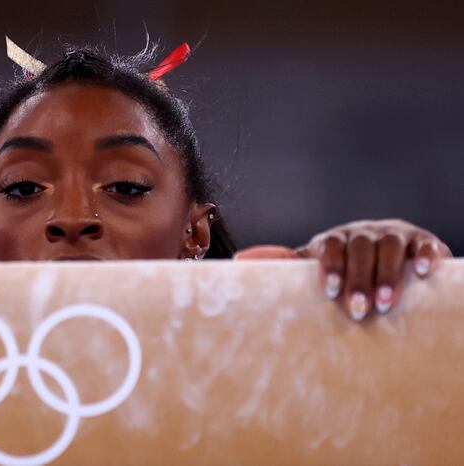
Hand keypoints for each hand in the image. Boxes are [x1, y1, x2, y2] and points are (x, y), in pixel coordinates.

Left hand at [235, 219, 451, 320]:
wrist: (385, 250)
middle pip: (360, 248)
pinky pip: (425, 244)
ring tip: (386, 303)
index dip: (330, 266)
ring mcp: (393, 235)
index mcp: (334, 239)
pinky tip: (424, 272)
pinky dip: (425, 256)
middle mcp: (362, 233)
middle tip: (358, 309)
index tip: (330, 291)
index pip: (330, 246)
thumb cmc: (342, 264)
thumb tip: (239, 260)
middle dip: (358, 278)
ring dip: (388, 274)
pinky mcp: (421, 241)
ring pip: (390, 247)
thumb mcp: (314, 262)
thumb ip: (283, 261)